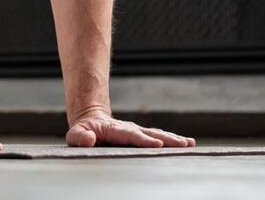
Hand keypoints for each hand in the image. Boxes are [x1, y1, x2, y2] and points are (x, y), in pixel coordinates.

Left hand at [67, 112, 195, 147]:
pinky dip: (173, 140)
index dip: (143, 139)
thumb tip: (88, 138)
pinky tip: (188, 144)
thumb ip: (79, 137)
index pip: (130, 135)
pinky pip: (160, 137)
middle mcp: (130, 129)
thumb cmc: (83, 132)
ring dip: (173, 139)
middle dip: (166, 139)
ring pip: (158, 134)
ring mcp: (138, 132)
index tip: (157, 144)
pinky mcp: (143, 136)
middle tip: (183, 144)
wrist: (91, 121)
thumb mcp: (76, 134)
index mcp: (114, 130)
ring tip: (189, 144)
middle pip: (150, 133)